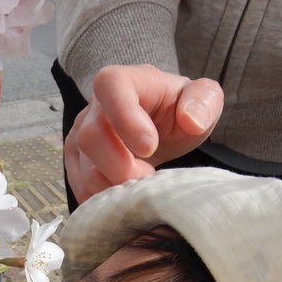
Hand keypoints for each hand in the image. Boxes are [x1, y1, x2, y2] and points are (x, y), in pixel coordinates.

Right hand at [64, 65, 223, 203]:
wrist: (158, 126)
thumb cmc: (177, 110)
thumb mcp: (202, 99)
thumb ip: (204, 101)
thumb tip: (191, 120)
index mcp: (123, 81)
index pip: (111, 89)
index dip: (126, 120)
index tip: (150, 147)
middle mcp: (94, 107)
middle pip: (90, 138)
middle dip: (121, 168)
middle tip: (149, 179)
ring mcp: (80, 135)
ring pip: (83, 170)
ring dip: (113, 188)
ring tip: (141, 189)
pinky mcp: (76, 161)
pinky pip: (79, 187)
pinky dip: (102, 200)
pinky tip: (124, 199)